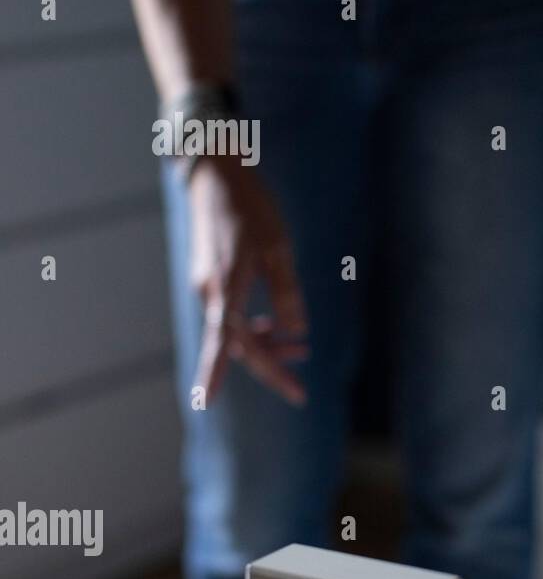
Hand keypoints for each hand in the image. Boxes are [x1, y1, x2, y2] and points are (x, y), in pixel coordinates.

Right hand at [187, 157, 308, 405]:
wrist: (216, 174)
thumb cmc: (251, 207)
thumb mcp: (278, 248)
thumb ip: (287, 291)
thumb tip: (296, 331)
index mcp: (225, 286)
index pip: (225, 341)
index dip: (216, 373)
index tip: (205, 404)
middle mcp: (210, 292)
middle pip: (238, 345)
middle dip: (270, 366)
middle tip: (302, 387)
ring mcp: (209, 286)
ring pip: (237, 332)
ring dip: (267, 345)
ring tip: (302, 350)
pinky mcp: (213, 280)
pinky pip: (233, 317)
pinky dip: (256, 327)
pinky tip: (279, 327)